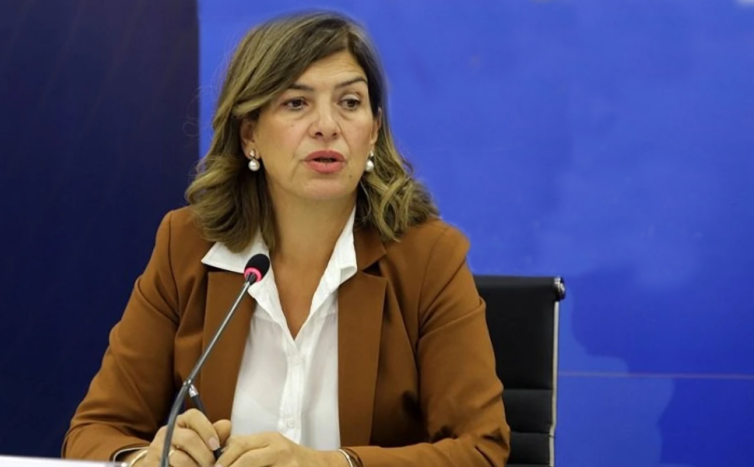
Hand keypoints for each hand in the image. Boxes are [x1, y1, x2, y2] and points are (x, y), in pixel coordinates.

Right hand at [129, 409, 231, 466]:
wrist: (162, 466)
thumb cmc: (188, 454)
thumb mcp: (202, 442)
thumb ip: (214, 434)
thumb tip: (227, 425)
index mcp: (180, 422)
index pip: (193, 416)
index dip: (208, 430)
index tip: (216, 446)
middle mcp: (166, 432)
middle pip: (189, 439)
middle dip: (205, 455)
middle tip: (213, 465)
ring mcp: (156, 449)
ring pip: (180, 459)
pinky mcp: (151, 464)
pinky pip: (170, 466)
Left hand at [216, 432, 347, 466]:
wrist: (321, 466)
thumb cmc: (291, 459)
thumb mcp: (272, 447)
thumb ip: (250, 448)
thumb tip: (222, 456)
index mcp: (271, 439)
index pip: (241, 444)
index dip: (224, 458)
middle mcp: (280, 449)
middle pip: (248, 458)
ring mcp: (288, 465)